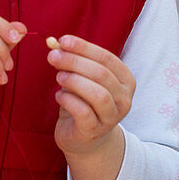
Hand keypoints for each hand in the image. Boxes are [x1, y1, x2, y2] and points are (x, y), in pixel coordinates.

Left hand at [48, 35, 134, 157]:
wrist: (83, 138)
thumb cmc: (83, 101)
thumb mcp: (82, 78)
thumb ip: (74, 61)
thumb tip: (55, 43)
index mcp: (125, 80)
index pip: (107, 58)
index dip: (84, 48)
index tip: (63, 41)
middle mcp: (124, 99)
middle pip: (101, 74)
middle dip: (74, 61)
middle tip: (53, 57)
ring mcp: (112, 117)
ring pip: (97, 94)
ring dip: (74, 81)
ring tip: (58, 77)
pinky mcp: (95, 131)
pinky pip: (83, 112)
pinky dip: (68, 100)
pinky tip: (59, 96)